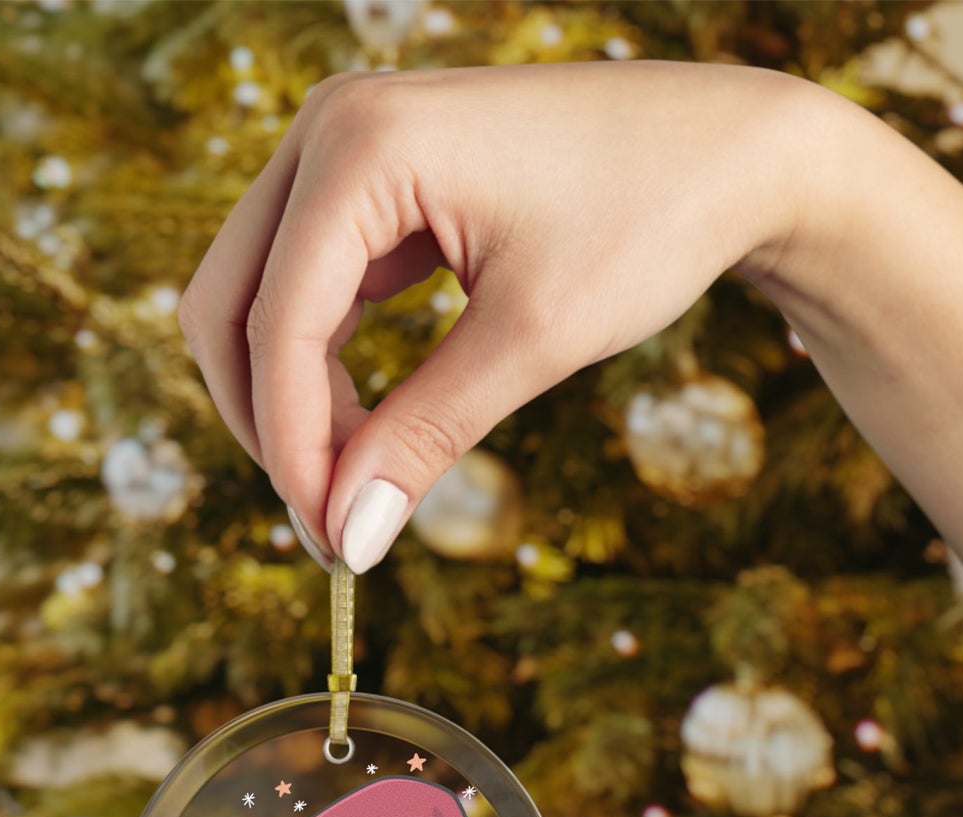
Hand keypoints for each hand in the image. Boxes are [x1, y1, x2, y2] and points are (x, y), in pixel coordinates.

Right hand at [177, 61, 813, 571]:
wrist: (733, 152)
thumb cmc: (650, 219)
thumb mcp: (532, 341)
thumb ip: (424, 437)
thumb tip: (348, 537)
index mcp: (362, 145)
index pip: (277, 325)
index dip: (292, 447)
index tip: (331, 540)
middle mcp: (331, 130)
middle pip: (228, 306)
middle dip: (269, 424)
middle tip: (329, 522)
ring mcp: (345, 151)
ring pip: (257, 302)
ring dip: (290, 403)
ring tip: (356, 486)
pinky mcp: (370, 184)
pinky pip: (307, 290)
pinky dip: (323, 369)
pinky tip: (369, 430)